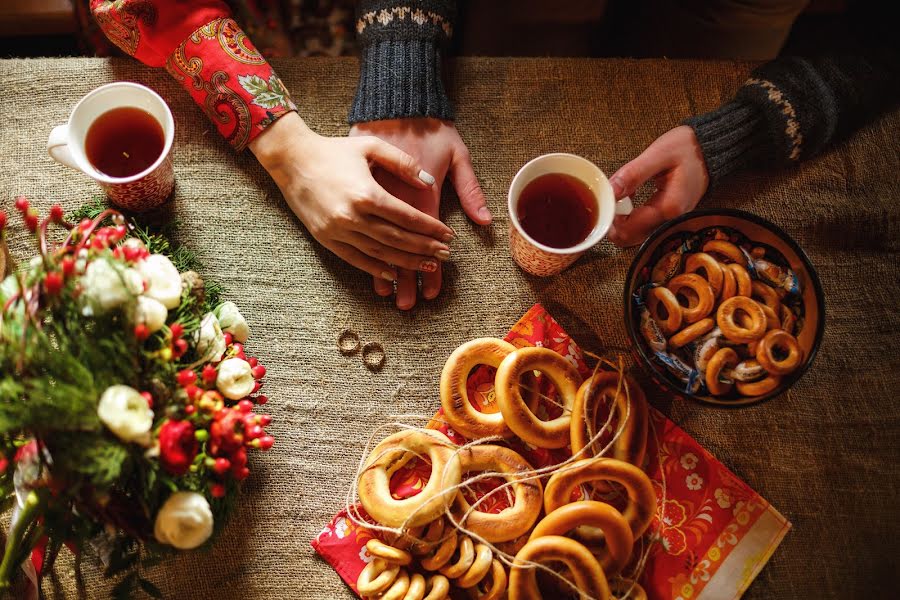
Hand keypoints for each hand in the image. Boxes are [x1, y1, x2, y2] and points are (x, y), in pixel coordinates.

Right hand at [250, 112, 453, 281]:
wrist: (291, 159)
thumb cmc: (333, 150)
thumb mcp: (370, 146)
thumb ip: (402, 163)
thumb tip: (429, 183)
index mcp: (367, 194)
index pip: (408, 217)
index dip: (431, 228)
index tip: (448, 235)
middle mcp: (353, 216)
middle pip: (398, 239)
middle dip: (425, 249)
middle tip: (446, 255)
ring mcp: (338, 231)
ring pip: (380, 253)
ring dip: (407, 262)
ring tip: (429, 266)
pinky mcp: (326, 239)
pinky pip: (356, 259)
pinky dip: (376, 269)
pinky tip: (394, 274)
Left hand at [607, 125, 709, 246]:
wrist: (709, 149)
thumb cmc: (687, 148)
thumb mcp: (658, 154)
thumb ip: (633, 174)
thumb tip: (612, 191)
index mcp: (669, 208)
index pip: (628, 230)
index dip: (611, 217)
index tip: (608, 199)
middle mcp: (672, 221)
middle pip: (631, 238)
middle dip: (614, 223)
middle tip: (612, 199)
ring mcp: (672, 222)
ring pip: (636, 236)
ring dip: (622, 221)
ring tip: (623, 197)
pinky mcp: (670, 219)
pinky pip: (644, 228)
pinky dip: (631, 219)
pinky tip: (630, 201)